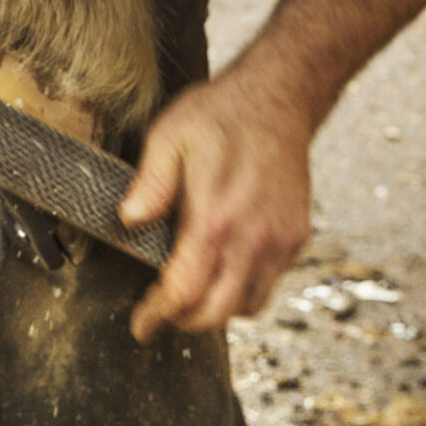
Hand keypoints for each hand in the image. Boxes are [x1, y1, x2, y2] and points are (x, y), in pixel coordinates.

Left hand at [121, 65, 315, 342]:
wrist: (279, 98)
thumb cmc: (220, 115)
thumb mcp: (169, 137)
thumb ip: (150, 183)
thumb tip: (129, 220)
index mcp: (214, 218)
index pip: (185, 291)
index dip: (159, 316)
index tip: (141, 328)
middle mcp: (252, 239)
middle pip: (218, 313)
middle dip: (185, 321)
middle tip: (162, 313)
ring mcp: (279, 241)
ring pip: (249, 305)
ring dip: (218, 309)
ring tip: (193, 293)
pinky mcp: (296, 236)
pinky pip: (270, 283)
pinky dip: (245, 289)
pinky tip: (224, 268)